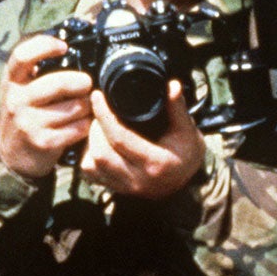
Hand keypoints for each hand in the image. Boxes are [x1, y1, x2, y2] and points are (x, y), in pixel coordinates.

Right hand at [0, 33, 93, 179]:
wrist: (13, 151)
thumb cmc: (25, 110)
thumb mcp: (22, 87)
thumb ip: (38, 69)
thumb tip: (72, 48)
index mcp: (12, 81)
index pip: (22, 56)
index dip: (45, 46)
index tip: (63, 47)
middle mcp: (17, 100)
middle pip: (58, 83)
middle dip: (81, 82)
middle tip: (88, 83)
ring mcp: (28, 122)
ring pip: (73, 107)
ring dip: (87, 105)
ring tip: (88, 104)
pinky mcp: (43, 142)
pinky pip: (77, 128)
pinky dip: (86, 124)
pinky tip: (84, 122)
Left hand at [77, 81, 205, 200]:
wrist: (186, 182)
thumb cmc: (186, 155)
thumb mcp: (188, 131)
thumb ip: (177, 108)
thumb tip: (172, 85)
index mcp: (155, 163)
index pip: (120, 139)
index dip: (104, 115)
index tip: (98, 97)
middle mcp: (138, 179)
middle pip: (100, 154)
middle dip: (94, 128)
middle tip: (98, 112)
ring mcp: (125, 188)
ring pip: (91, 166)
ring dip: (89, 143)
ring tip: (98, 127)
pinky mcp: (116, 190)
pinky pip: (91, 174)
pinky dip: (88, 156)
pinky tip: (97, 143)